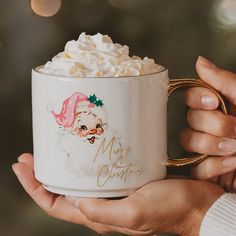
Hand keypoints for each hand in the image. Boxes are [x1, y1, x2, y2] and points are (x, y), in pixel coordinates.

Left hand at [13, 153, 223, 235]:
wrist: (194, 204)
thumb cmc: (170, 209)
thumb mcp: (136, 211)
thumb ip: (104, 211)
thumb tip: (76, 201)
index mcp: (99, 216)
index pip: (54, 205)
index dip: (34, 188)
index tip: (21, 167)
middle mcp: (101, 207)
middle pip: (60, 193)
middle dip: (40, 177)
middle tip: (29, 157)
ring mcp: (111, 195)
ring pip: (75, 184)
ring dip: (60, 170)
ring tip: (50, 154)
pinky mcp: (123, 183)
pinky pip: (94, 176)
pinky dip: (82, 166)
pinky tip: (82, 153)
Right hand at [180, 56, 235, 191]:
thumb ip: (226, 82)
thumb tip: (200, 61)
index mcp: (220, 107)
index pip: (191, 97)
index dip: (197, 99)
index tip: (214, 102)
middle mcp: (211, 125)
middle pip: (190, 119)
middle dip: (213, 125)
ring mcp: (208, 147)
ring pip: (188, 141)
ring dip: (211, 145)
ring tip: (235, 149)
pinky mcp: (209, 170)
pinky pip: (195, 168)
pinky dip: (212, 166)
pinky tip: (231, 164)